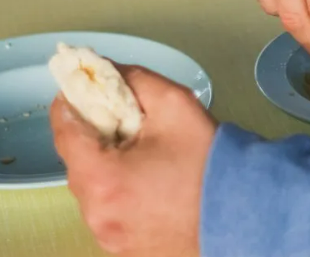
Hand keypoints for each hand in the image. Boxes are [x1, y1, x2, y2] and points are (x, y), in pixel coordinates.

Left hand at [50, 64, 216, 256]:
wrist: (246, 212)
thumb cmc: (210, 161)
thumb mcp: (176, 104)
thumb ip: (134, 80)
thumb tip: (105, 70)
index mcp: (101, 177)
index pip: (64, 129)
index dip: (71, 101)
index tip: (84, 88)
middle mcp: (96, 214)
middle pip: (78, 161)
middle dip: (95, 136)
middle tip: (125, 122)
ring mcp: (109, 237)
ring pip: (94, 189)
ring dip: (108, 167)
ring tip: (144, 157)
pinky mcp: (125, 251)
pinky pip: (111, 212)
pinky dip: (121, 194)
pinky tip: (151, 186)